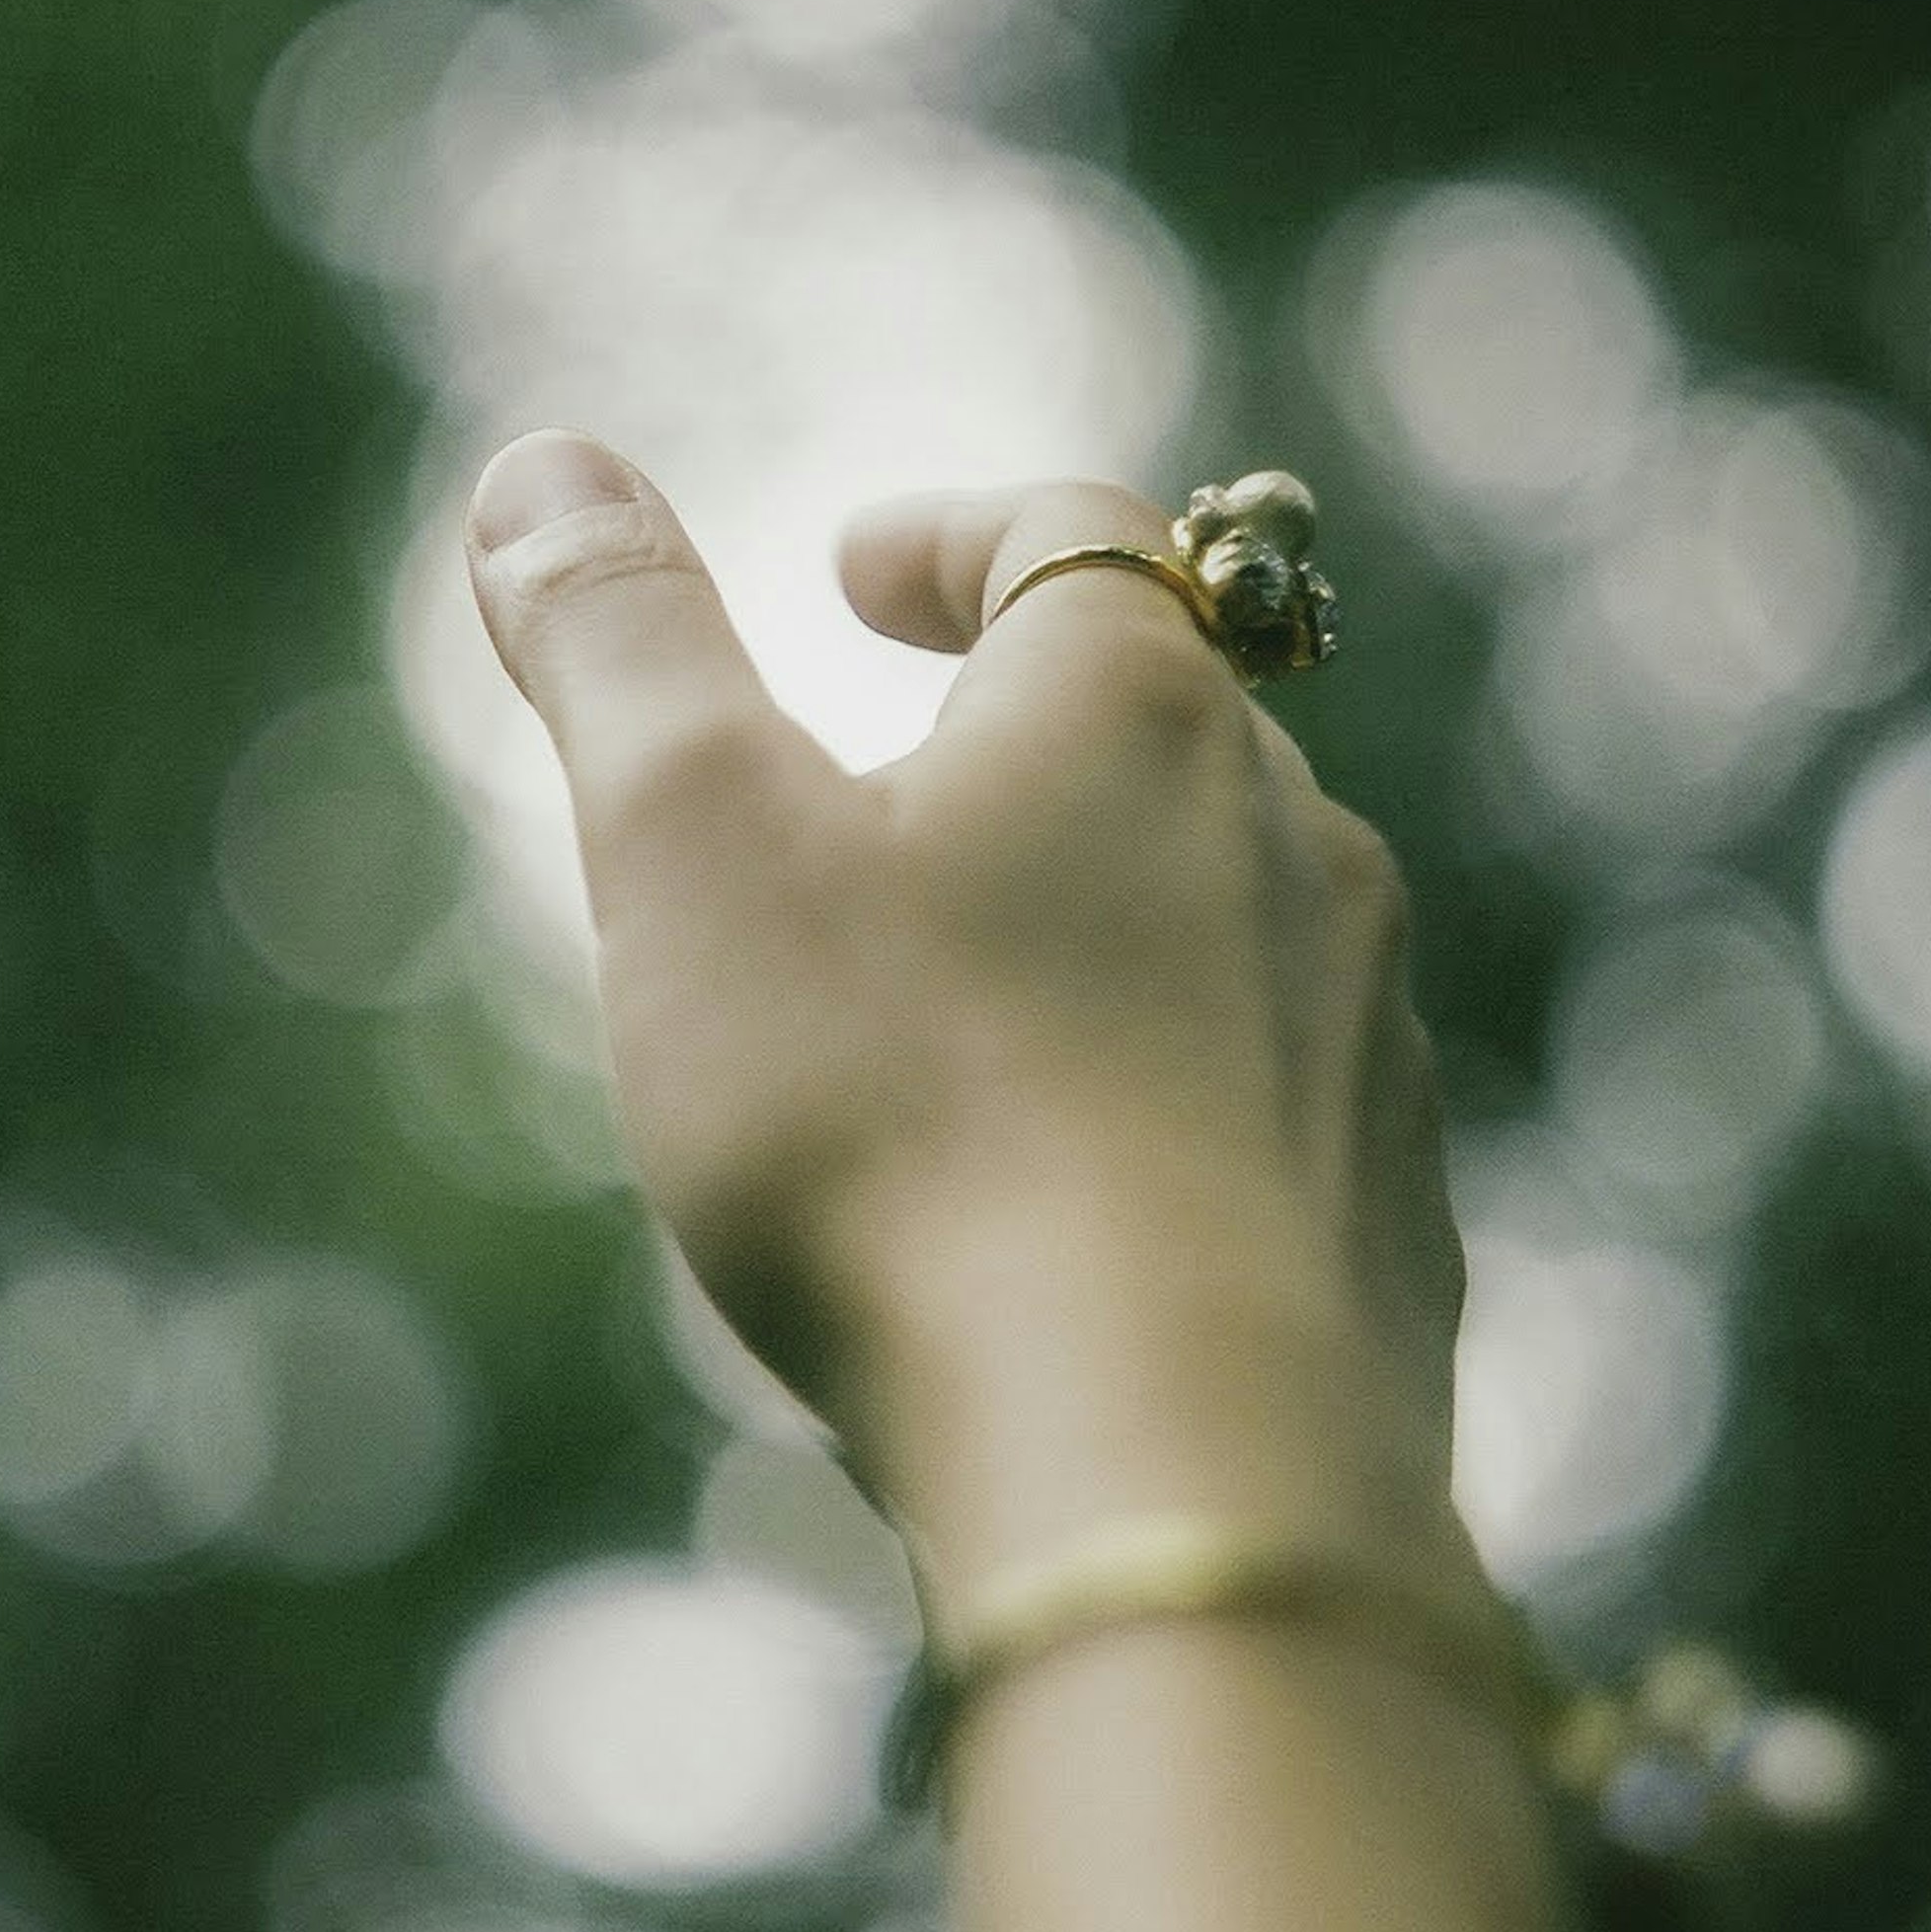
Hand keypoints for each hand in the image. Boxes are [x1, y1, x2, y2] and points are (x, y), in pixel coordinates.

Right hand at [462, 431, 1470, 1585]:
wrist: (1168, 1462)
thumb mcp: (694, 846)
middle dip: (1018, 743)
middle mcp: (1293, 842)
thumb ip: (616, 642)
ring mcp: (1365, 1039)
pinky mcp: (1389, 1223)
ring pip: (1222, 926)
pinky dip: (1161, 1102)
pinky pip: (1266, 1109)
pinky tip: (1072, 1205)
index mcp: (1133, 711)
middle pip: (1157, 732)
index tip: (857, 574)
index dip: (949, 536)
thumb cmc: (905, 1123)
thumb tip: (541, 469)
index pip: (1065, 536)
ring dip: (1095, 930)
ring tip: (960, 1014)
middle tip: (885, 794)